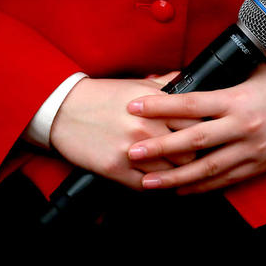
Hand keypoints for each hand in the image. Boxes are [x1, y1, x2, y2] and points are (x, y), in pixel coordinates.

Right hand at [50, 76, 197, 189]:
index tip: (203, 136)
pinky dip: (153, 184)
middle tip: (189, 156)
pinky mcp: (116, 169)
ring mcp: (131, 150)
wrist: (62, 110)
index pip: (196, 124)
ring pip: (172, 173)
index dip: (202, 131)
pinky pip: (147, 186)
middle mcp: (145, 127)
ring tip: (172, 169)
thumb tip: (187, 79)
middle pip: (190, 152)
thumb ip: (165, 84)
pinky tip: (153, 178)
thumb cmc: (100, 97)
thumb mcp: (135, 84)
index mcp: (154, 104)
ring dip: (174, 173)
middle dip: (192, 155)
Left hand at [126, 64, 265, 193]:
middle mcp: (243, 126)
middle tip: (132, 151)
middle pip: (194, 140)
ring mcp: (251, 149)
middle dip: (160, 148)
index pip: (190, 103)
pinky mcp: (258, 166)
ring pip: (208, 168)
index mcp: (235, 99)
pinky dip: (200, 187)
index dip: (159, 106)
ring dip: (175, 177)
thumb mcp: (242, 72)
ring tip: (148, 182)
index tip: (133, 107)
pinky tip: (179, 190)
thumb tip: (165, 80)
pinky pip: (225, 180)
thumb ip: (208, 81)